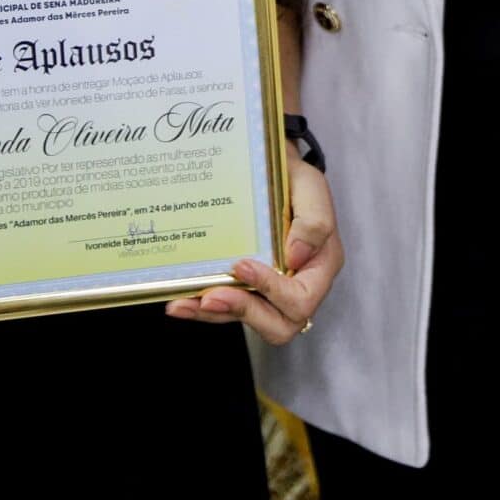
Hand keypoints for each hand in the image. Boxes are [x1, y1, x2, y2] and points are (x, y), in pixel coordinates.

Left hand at [164, 149, 341, 344]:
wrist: (273, 173)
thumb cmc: (297, 183)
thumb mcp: (311, 189)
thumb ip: (313, 221)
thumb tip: (296, 256)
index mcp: (319, 267)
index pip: (302, 299)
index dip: (272, 290)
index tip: (242, 266)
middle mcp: (297, 287)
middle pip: (279, 325)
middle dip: (242, 312)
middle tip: (210, 297)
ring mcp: (270, 293)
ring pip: (246, 321)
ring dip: (213, 315)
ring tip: (182, 304)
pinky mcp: (247, 290)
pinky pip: (226, 309)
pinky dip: (201, 309)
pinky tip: (180, 302)